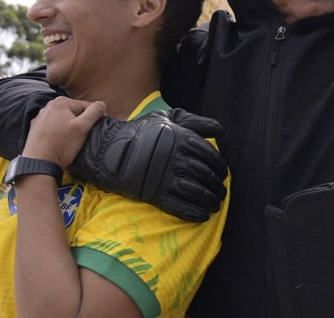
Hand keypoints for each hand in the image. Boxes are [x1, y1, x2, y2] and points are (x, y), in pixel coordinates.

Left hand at [23, 97, 106, 166]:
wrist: (39, 163)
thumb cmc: (61, 146)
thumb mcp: (82, 128)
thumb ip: (94, 112)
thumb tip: (102, 104)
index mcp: (61, 102)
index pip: (86, 106)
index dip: (94, 118)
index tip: (96, 129)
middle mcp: (49, 106)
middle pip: (74, 112)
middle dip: (80, 123)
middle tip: (81, 137)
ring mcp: (41, 117)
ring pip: (63, 120)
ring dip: (69, 128)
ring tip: (69, 141)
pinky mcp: (36, 128)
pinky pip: (53, 127)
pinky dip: (58, 132)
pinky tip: (59, 142)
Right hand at [69, 108, 227, 222]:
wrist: (111, 151)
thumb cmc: (142, 132)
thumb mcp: (166, 118)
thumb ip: (194, 122)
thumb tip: (220, 130)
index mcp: (181, 138)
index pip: (210, 155)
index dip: (220, 165)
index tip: (223, 172)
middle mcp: (176, 158)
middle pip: (206, 175)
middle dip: (218, 185)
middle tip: (221, 191)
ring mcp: (166, 177)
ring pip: (197, 192)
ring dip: (211, 200)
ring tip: (215, 204)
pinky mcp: (156, 195)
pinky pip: (181, 207)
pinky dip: (196, 213)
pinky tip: (203, 214)